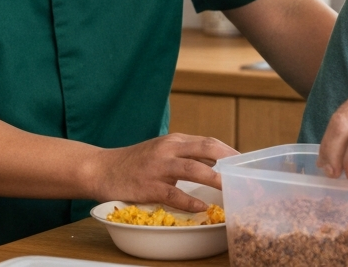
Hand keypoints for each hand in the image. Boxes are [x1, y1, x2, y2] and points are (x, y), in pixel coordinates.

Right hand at [88, 133, 237, 211]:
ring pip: (193, 169)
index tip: (245, 164)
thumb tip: (215, 165)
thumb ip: (186, 155)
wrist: (102, 169)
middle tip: (244, 175)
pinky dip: (189, 201)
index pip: (209, 143)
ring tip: (230, 189)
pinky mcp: (149, 186)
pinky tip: (201, 207)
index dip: (229, 153)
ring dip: (215, 180)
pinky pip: (173, 193)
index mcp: (174, 141)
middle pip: (206, 150)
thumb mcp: (162, 151)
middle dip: (229, 162)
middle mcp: (168, 149)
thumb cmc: (135, 162)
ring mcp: (158, 167)